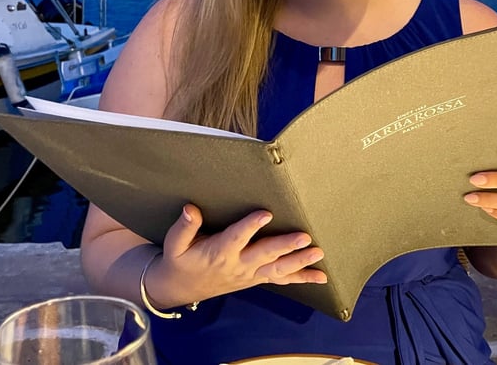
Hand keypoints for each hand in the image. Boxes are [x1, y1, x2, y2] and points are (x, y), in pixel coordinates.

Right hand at [144, 205, 326, 308]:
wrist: (180, 288)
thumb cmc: (180, 260)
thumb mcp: (174, 245)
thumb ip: (184, 227)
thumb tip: (191, 209)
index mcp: (219, 253)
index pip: (236, 238)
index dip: (250, 226)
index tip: (265, 213)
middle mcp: (238, 265)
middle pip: (264, 255)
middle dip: (285, 245)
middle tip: (304, 237)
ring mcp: (250, 274)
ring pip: (277, 269)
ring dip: (299, 261)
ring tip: (318, 253)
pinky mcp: (256, 278)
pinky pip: (281, 279)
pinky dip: (301, 278)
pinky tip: (321, 276)